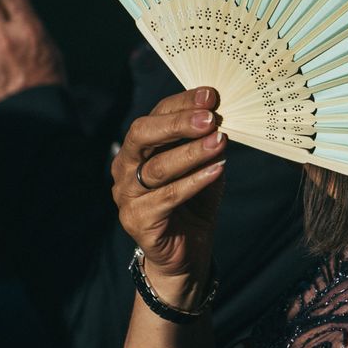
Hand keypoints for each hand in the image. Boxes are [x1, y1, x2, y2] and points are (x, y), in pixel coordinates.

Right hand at [111, 88, 226, 307]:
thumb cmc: (195, 203)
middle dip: (178, 123)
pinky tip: (217, 170)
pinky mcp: (137, 220)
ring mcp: (126, 195)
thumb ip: (206, 142)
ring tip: (220, 141)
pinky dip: (194, 182)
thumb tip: (223, 114)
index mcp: (137, 147)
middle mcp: (124, 167)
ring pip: (157, 167)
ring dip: (191, 152)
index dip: (182, 103)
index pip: (155, 115)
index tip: (211, 94)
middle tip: (211, 117)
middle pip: (143, 135)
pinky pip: (167, 197)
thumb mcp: (202, 166)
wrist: (187, 253)